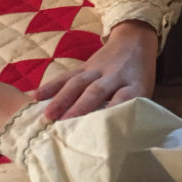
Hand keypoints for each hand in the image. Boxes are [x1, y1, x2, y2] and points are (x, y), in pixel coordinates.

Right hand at [36, 20, 158, 120]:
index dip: (112, 112)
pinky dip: (52, 85)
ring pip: (78, 82)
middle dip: (80, 108)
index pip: (124, 99)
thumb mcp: (145, 93)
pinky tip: (37, 95)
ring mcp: (98, 69)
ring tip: (48, 114)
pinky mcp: (85, 65)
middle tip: (65, 126)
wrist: (135, 41)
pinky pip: (67, 75)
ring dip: (62, 98)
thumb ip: (132, 111)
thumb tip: (120, 141)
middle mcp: (115, 75)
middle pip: (96, 91)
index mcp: (135, 85)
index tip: (101, 132)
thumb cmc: (139, 77)